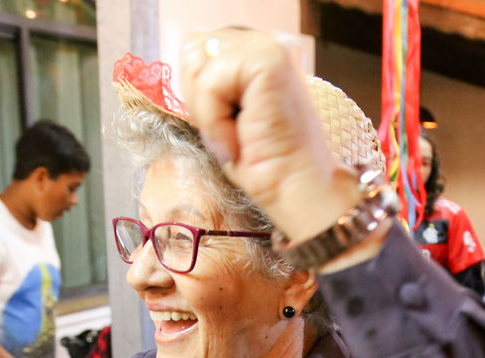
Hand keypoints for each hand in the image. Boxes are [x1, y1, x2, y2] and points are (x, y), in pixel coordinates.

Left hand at [177, 30, 363, 248]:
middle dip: (199, 98)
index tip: (230, 127)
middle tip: (232, 131)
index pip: (198, 49)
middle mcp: (266, 42)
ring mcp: (270, 46)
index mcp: (257, 52)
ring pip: (197, 64)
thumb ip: (208, 80)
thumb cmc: (263, 163)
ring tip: (238, 133)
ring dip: (208, 110)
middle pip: (193, 50)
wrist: (297, 189)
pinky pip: (209, 82)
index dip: (199, 93)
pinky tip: (242, 137)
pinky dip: (215, 119)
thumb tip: (186, 63)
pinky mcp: (269, 60)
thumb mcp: (224, 113)